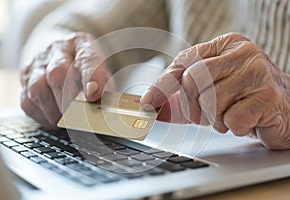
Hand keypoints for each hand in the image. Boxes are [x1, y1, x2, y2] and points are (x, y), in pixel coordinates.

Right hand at [21, 32, 110, 127]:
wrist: (64, 54)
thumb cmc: (87, 68)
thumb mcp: (103, 73)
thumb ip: (105, 88)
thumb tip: (102, 108)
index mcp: (82, 44)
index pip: (87, 58)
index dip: (91, 78)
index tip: (94, 95)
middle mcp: (58, 49)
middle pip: (57, 74)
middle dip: (69, 101)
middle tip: (79, 117)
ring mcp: (37, 63)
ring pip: (38, 90)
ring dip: (55, 112)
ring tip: (68, 120)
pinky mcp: (24, 79)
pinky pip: (28, 103)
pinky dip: (43, 116)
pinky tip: (55, 118)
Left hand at [141, 32, 289, 149]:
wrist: (285, 110)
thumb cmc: (242, 99)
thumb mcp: (208, 92)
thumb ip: (179, 96)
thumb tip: (149, 105)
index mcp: (225, 46)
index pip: (183, 63)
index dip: (162, 85)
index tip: (147, 103)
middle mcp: (242, 53)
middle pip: (193, 81)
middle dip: (193, 107)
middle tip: (205, 115)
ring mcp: (257, 72)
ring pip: (211, 102)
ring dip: (216, 119)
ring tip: (231, 115)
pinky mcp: (267, 97)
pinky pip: (231, 119)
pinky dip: (233, 127)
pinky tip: (246, 120)